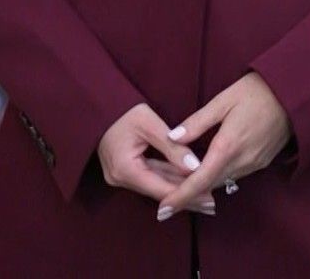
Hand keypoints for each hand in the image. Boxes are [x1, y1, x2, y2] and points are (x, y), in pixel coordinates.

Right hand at [96, 103, 216, 215]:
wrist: (97, 106)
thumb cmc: (122, 110)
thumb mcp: (149, 123)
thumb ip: (173, 147)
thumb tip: (196, 167)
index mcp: (125, 169)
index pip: (161, 189)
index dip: (187, 194)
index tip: (209, 198)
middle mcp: (120, 178)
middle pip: (159, 192)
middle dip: (186, 196)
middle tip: (212, 203)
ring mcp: (119, 177)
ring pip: (155, 185)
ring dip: (179, 189)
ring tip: (205, 196)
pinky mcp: (123, 172)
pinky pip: (149, 178)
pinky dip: (168, 179)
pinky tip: (186, 183)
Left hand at [155, 72, 290, 218]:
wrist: (295, 95)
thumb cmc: (257, 91)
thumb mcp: (223, 100)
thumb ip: (197, 122)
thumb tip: (172, 138)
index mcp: (228, 146)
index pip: (200, 180)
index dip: (180, 196)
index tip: (163, 209)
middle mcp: (242, 161)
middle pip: (209, 185)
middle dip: (186, 192)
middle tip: (164, 195)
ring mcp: (254, 164)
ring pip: (222, 182)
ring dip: (202, 185)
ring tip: (180, 183)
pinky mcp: (262, 162)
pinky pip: (234, 175)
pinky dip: (218, 176)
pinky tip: (206, 170)